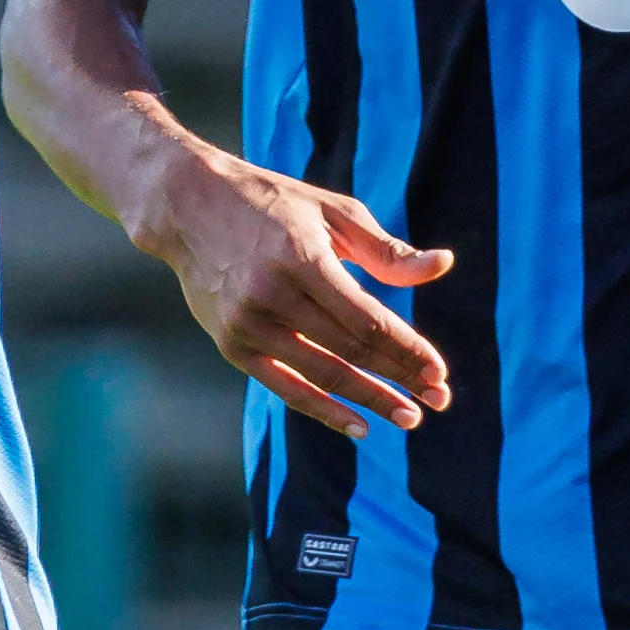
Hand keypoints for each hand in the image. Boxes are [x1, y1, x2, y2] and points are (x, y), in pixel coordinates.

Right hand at [138, 148, 455, 439]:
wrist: (187, 205)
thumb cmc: (272, 203)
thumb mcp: (331, 212)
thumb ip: (385, 249)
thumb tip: (442, 266)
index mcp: (301, 257)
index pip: (366, 319)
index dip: (406, 349)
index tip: (439, 371)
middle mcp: (271, 295)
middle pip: (349, 350)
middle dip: (398, 377)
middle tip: (437, 400)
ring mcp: (247, 324)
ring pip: (322, 373)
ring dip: (369, 399)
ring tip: (409, 417)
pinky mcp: (231, 345)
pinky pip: (286, 387)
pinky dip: (324, 410)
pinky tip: (359, 426)